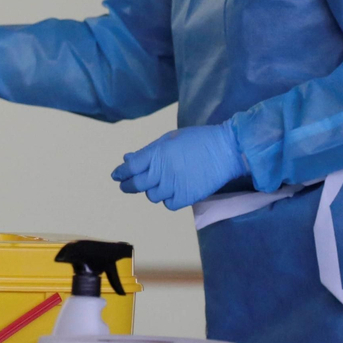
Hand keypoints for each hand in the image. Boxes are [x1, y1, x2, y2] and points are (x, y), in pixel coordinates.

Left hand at [111, 124, 247, 210]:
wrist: (225, 151)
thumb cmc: (197, 140)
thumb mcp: (169, 139)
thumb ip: (148, 151)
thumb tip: (127, 158)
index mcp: (157, 154)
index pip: (130, 167)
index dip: (121, 172)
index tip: (117, 175)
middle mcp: (162, 172)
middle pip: (136, 184)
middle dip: (128, 185)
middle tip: (125, 185)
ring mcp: (173, 186)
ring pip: (152, 196)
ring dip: (151, 190)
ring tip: (157, 184)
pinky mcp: (186, 198)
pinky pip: (168, 204)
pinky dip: (167, 199)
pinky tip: (172, 191)